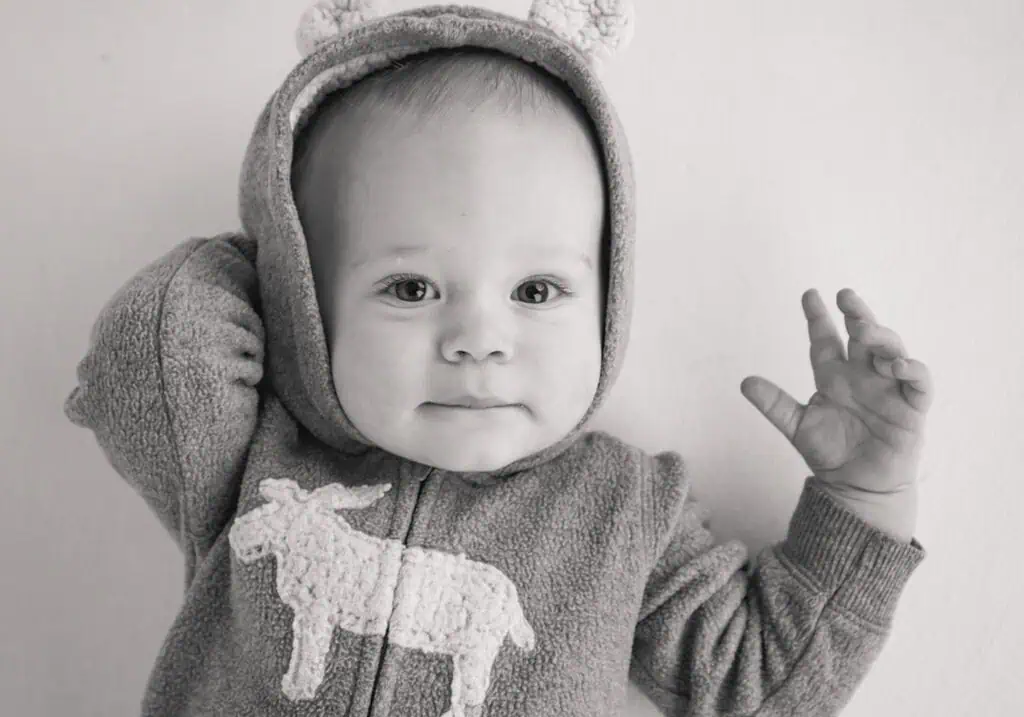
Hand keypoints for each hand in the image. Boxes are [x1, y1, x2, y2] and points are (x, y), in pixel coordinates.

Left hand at [740, 288, 933, 496]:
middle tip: (845, 296)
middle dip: (856, 314)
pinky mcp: (911, 409)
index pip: (825, 339)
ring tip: (864, 330)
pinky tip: (898, 364)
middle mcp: (862, 376)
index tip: (809, 295)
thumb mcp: (797, 426)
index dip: (818, 317)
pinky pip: (919, 383)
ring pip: (891, 351)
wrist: (856, 487)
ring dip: (881, 337)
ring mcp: (888, 389)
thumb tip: (744, 382)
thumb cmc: (830, 453)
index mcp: (834, 377)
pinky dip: (912, 370)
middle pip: (862, 336)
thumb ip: (774, 404)